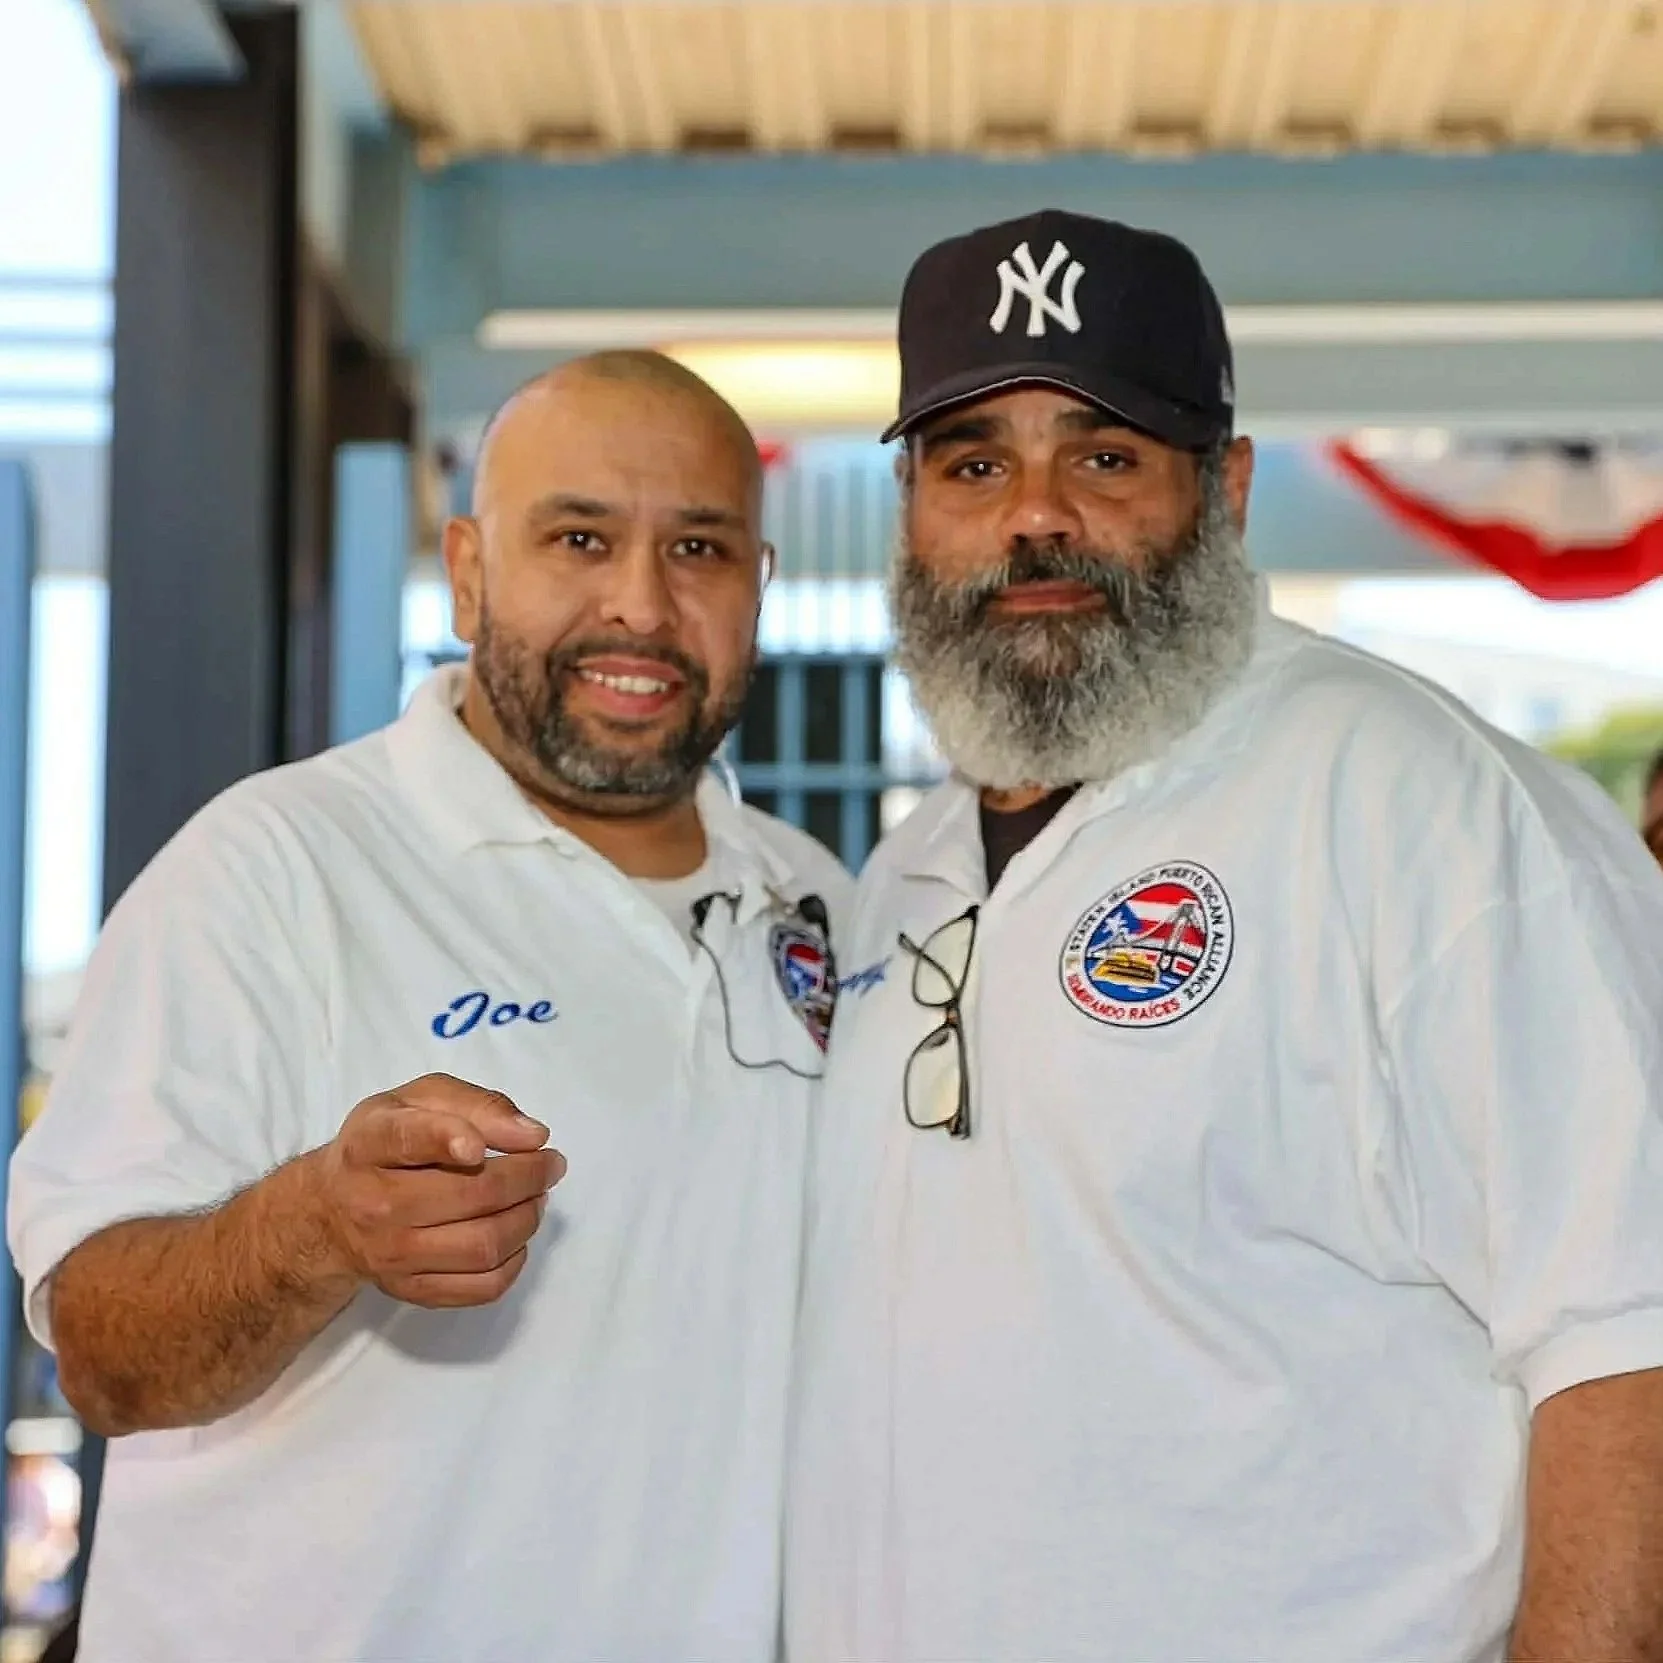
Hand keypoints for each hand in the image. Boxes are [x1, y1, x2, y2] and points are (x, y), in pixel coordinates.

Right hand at [312, 1073, 566, 1307]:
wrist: (332, 1210)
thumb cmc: (387, 1142)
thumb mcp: (419, 1100)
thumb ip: (478, 1105)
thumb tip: (532, 1136)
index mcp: (371, 1143)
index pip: (409, 1139)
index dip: (449, 1138)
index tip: (479, 1147)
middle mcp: (374, 1203)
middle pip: (471, 1195)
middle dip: (528, 1176)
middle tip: (550, 1163)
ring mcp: (391, 1255)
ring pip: (484, 1245)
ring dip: (528, 1217)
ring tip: (536, 1196)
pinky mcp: (410, 1291)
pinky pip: (483, 1287)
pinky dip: (516, 1259)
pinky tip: (515, 1234)